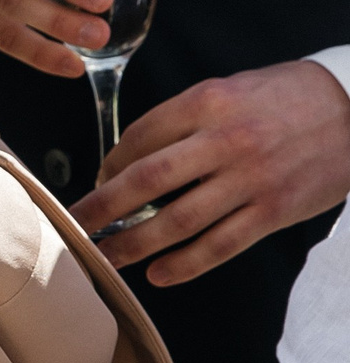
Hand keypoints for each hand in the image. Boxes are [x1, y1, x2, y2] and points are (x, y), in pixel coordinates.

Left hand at [75, 60, 349, 286]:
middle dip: (103, 207)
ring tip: (105, 258)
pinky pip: (221, 245)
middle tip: (74, 224)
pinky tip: (159, 275)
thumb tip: (137, 153)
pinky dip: (186, 264)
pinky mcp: (274, 211)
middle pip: (147, 180)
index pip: (140, 137)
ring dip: (134, 244)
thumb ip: (187, 116)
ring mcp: (250, 179)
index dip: (109, 163)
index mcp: (208, 102)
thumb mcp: (232, 87)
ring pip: (179, 220)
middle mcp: (225, 140)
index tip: (96, 180)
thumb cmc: (288, 96)